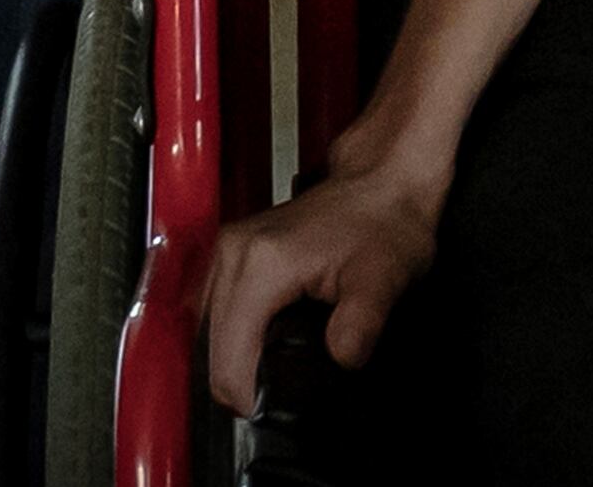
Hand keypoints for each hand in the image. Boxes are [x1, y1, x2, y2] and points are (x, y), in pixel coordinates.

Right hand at [203, 159, 443, 411]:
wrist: (385, 178)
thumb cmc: (386, 219)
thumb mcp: (384, 278)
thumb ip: (360, 325)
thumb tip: (341, 360)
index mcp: (260, 264)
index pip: (226, 362)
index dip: (248, 401)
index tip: (270, 413)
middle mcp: (233, 254)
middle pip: (208, 352)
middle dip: (238, 385)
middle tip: (274, 403)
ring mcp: (229, 250)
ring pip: (206, 333)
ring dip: (230, 362)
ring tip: (267, 378)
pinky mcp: (234, 252)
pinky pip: (215, 311)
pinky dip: (231, 338)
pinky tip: (258, 348)